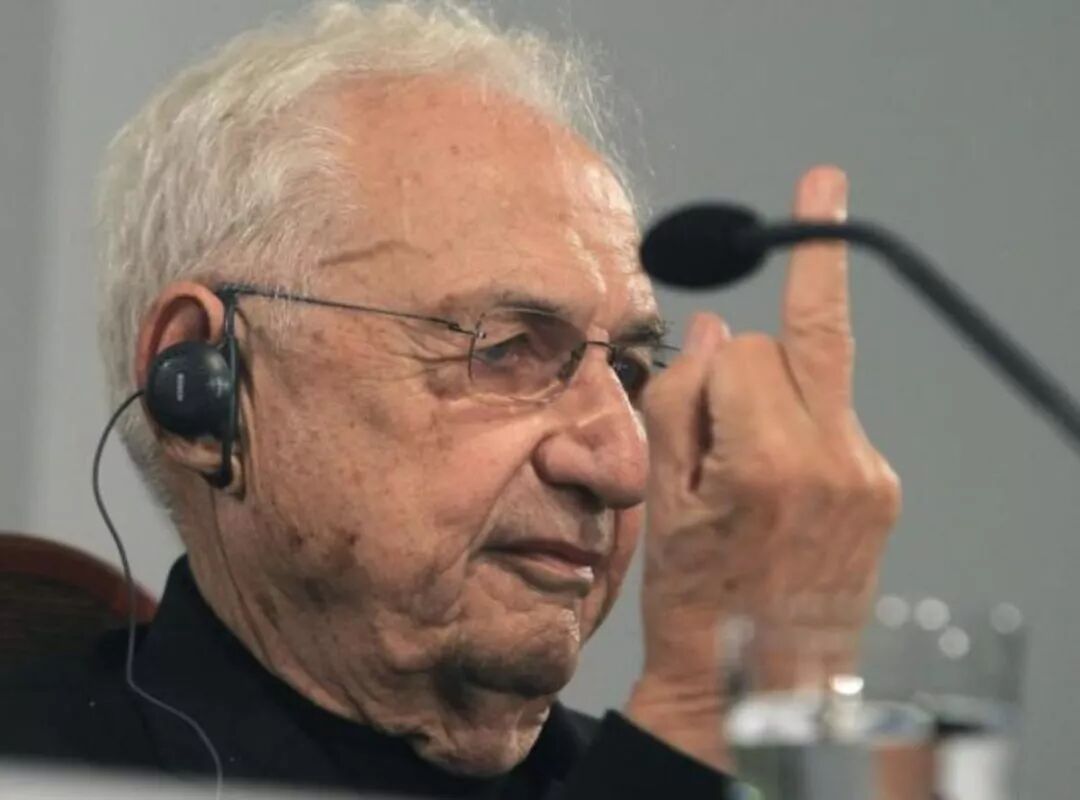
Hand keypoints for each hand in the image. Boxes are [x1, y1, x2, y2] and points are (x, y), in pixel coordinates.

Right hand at [624, 166, 901, 770]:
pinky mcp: (883, 488)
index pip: (745, 350)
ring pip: (818, 374)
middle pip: (802, 339)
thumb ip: (679, 397)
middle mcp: (836, 461)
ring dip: (776, 392)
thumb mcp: (663, 498)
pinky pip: (833, 418)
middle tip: (757, 339)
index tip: (694, 378)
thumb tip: (714, 327)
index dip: (706, 372)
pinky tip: (774, 485)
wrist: (761, 681)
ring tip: (743, 465)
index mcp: (770, 464)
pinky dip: (797, 426)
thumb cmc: (697, 599)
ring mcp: (868, 475)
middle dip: (752, 358)